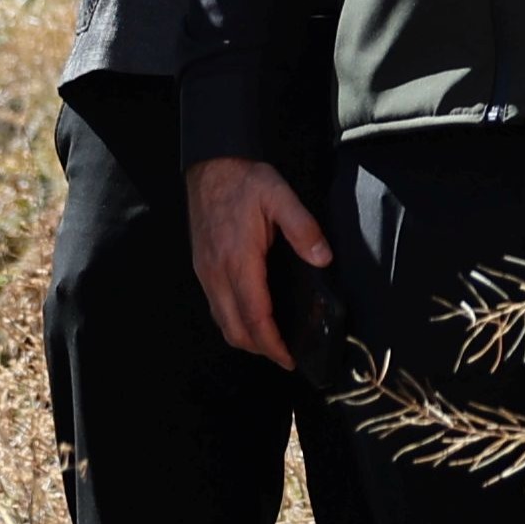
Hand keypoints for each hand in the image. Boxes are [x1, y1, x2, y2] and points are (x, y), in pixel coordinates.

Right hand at [188, 155, 329, 370]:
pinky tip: (251, 316)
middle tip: (285, 356)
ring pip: (222, 321)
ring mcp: (206, 272)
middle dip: (259, 348)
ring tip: (271, 341)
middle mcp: (217, 273)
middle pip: (235, 329)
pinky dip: (233, 321)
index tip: (288, 359)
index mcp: (238, 261)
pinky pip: (215, 306)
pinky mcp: (202, 267)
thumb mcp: (279, 195)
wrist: (211, 165)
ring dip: (245, 337)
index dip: (272, 343)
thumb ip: (303, 228)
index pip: (255, 316)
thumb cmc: (244, 180)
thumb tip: (322, 259)